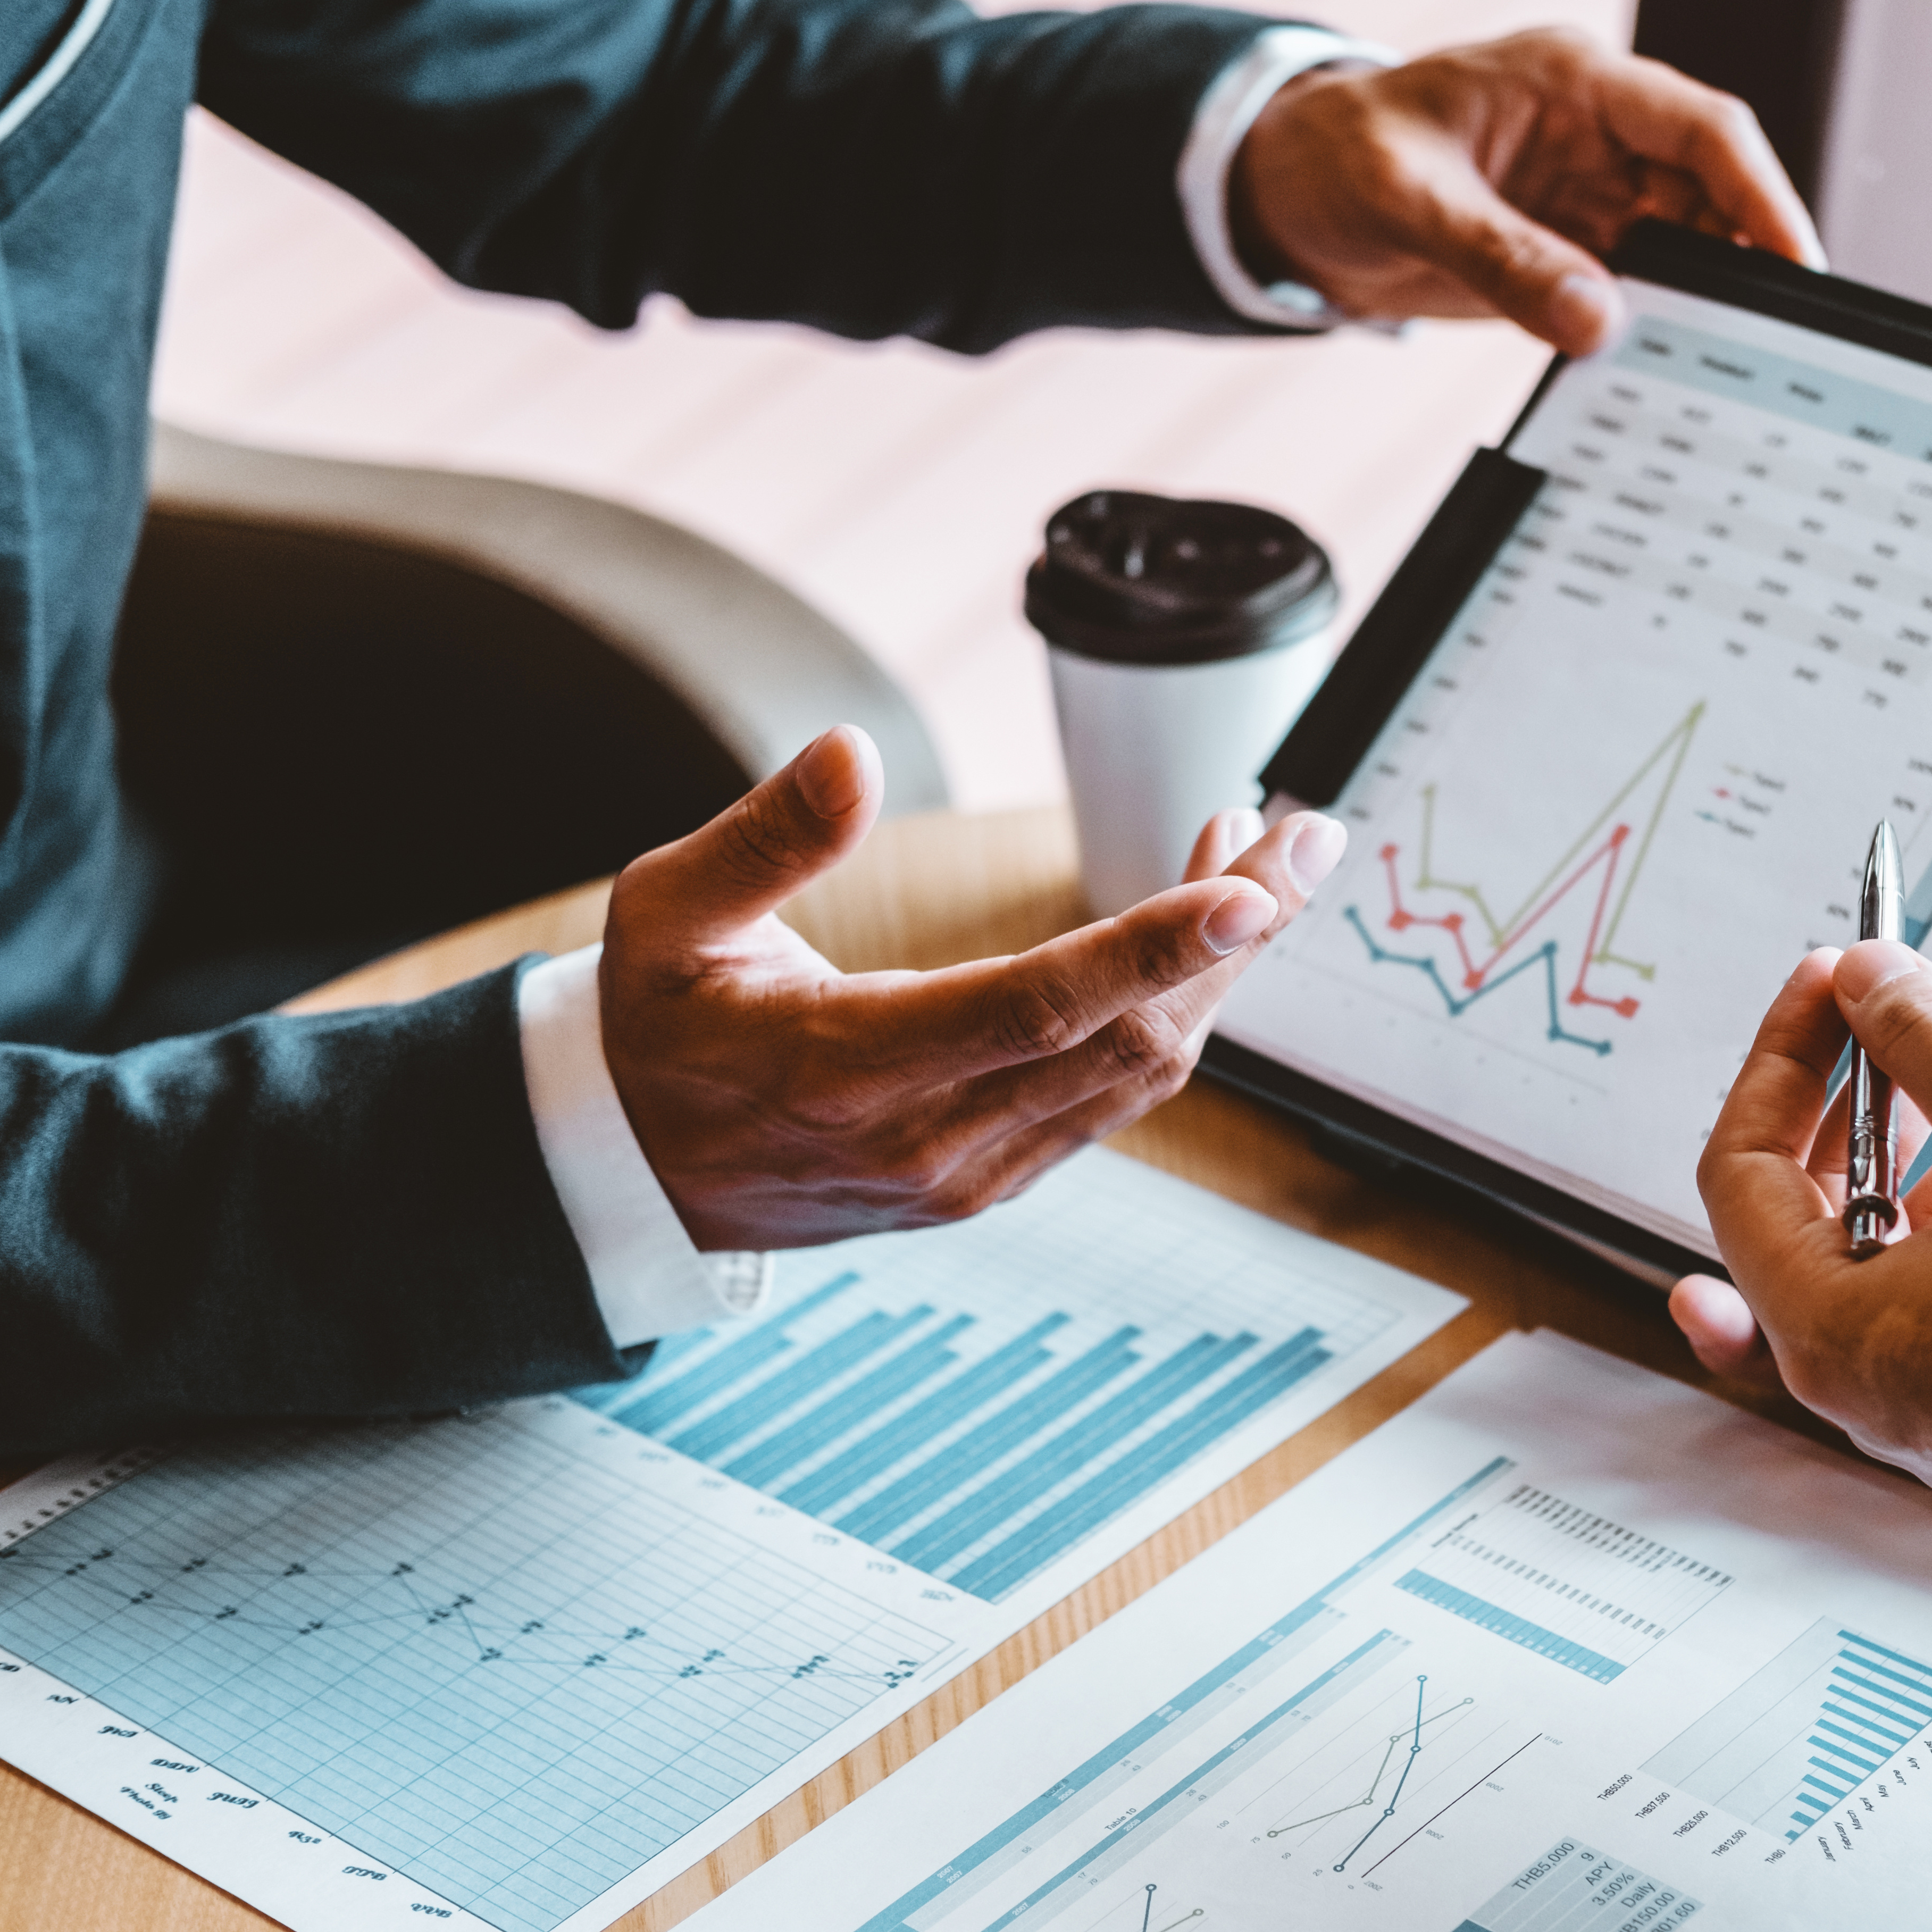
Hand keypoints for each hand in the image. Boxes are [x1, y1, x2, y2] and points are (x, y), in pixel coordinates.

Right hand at [598, 726, 1342, 1251]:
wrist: (627, 1176)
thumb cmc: (651, 1027)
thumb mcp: (664, 913)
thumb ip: (765, 835)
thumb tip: (852, 750)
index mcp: (844, 1070)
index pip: (1035, 1009)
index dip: (1153, 948)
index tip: (1251, 887)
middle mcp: (926, 1141)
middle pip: (1125, 1043)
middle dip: (1232, 939)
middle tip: (1304, 836)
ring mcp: (967, 1174)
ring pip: (1136, 1077)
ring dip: (1215, 971)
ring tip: (1259, 856)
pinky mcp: (990, 1181)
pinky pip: (1111, 1099)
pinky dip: (1171, 1011)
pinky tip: (1193, 934)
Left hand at [1229, 28, 1823, 355]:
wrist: (1287, 196)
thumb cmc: (1337, 156)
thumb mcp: (1406, 198)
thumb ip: (1499, 257)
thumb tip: (1594, 318)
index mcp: (1574, 84)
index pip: (1702, 129)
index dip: (1760, 195)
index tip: (1795, 264)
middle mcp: (1599, 139)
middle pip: (1709, 198)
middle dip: (1741, 265)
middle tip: (1765, 347)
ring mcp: (1589, 201)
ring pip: (1681, 255)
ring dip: (1698, 311)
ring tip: (1716, 376)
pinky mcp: (1570, 258)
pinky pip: (1633, 298)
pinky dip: (1650, 337)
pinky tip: (1658, 381)